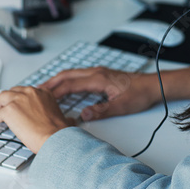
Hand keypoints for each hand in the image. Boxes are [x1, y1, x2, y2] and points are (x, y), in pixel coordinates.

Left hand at [0, 86, 74, 153]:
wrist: (54, 138)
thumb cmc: (59, 132)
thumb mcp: (65, 119)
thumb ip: (64, 117)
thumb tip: (70, 122)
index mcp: (44, 93)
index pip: (27, 92)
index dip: (21, 100)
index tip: (19, 107)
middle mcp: (31, 92)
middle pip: (13, 92)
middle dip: (8, 101)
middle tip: (5, 110)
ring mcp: (19, 99)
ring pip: (2, 98)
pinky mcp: (9, 110)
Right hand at [40, 68, 159, 121]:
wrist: (153, 86)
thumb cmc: (140, 94)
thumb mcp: (121, 106)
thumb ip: (101, 111)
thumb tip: (83, 115)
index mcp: (98, 79)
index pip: (70, 84)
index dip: (54, 91)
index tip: (41, 98)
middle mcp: (96, 73)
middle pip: (67, 75)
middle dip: (50, 83)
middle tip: (36, 91)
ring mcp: (98, 72)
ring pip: (72, 74)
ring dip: (58, 81)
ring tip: (45, 90)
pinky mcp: (101, 75)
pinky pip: (78, 76)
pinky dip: (67, 81)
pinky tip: (65, 88)